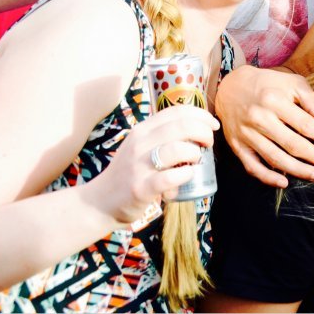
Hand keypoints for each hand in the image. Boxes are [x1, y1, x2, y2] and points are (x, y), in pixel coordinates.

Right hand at [88, 104, 218, 223]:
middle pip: (182, 126)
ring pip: (178, 148)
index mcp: (142, 130)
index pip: (177, 111)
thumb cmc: (129, 173)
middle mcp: (140, 143)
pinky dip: (185, 175)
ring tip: (196, 160)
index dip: (201, 114)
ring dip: (195, 153)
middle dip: (203, 132)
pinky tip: (187, 175)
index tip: (213, 124)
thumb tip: (199, 130)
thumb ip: (163, 137)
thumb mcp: (141, 147)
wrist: (100, 201)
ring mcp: (139, 165)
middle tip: (208, 143)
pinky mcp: (141, 188)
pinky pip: (170, 177)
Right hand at [214, 64, 313, 187]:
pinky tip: (284, 182)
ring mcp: (247, 134)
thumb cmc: (268, 85)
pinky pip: (252, 167)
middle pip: (293, 144)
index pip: (306, 125)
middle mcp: (259, 118)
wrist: (230, 87)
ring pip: (275, 158)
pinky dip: (268, 177)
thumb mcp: (292, 84)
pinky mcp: (237, 146)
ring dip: (298, 170)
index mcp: (275, 100)